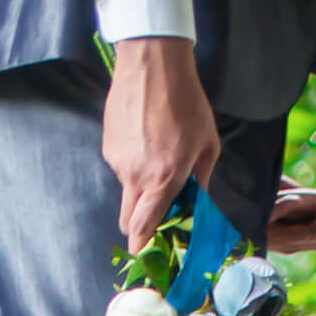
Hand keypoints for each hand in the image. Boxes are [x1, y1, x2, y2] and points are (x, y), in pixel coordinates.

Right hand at [103, 38, 219, 252]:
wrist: (152, 60)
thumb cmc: (186, 100)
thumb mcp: (207, 143)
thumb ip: (200, 180)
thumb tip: (196, 205)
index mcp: (162, 179)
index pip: (143, 228)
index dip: (143, 247)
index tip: (146, 255)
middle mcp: (135, 176)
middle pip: (128, 220)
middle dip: (140, 225)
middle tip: (157, 214)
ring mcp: (117, 161)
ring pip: (127, 191)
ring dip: (141, 186)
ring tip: (158, 154)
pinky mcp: (108, 146)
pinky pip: (121, 167)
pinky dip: (133, 163)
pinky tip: (145, 139)